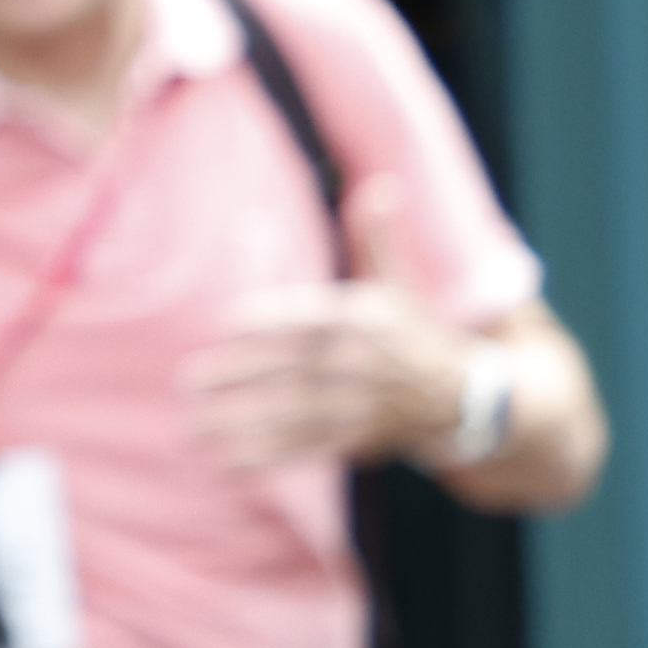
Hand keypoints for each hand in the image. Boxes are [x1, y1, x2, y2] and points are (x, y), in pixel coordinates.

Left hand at [182, 178, 462, 471]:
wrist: (461, 394)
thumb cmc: (411, 328)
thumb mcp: (397, 282)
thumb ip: (375, 238)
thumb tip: (380, 185)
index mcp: (366, 321)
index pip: (315, 319)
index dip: (272, 320)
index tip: (226, 323)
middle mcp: (362, 365)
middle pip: (294, 370)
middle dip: (240, 376)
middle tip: (186, 380)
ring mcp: (360, 406)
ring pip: (293, 416)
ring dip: (241, 425)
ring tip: (189, 428)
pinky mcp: (356, 440)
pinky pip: (306, 450)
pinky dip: (265, 458)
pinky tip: (223, 462)